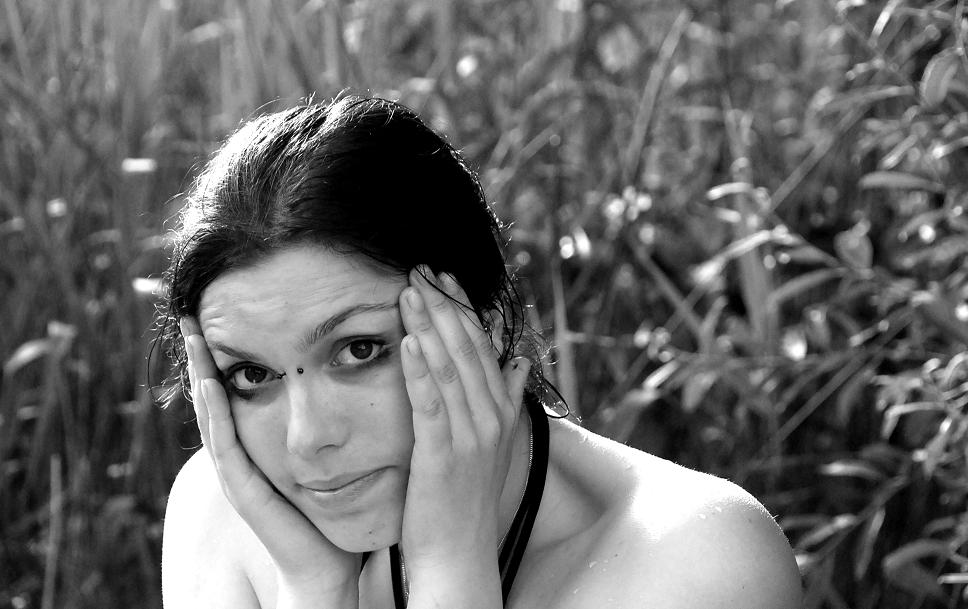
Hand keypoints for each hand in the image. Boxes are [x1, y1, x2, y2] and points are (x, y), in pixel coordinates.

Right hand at [179, 317, 359, 607]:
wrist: (328, 566)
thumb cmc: (333, 512)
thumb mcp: (329, 456)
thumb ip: (328, 423)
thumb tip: (351, 370)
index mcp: (259, 445)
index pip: (236, 391)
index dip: (224, 356)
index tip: (218, 313)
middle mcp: (242, 456)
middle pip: (213, 397)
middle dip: (202, 356)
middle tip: (190, 313)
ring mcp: (238, 474)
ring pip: (211, 415)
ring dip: (200, 375)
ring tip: (192, 336)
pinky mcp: (244, 491)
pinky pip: (225, 446)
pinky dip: (214, 414)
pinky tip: (209, 384)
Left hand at [397, 267, 530, 606]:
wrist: (460, 556)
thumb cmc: (467, 500)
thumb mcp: (493, 445)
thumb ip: (505, 400)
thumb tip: (518, 361)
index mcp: (500, 413)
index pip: (484, 348)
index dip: (464, 311)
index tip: (446, 278)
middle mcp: (491, 419)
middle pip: (468, 350)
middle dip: (445, 307)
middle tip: (423, 270)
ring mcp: (469, 437)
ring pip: (450, 369)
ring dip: (429, 327)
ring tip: (410, 291)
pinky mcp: (442, 455)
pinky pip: (431, 404)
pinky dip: (420, 370)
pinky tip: (408, 341)